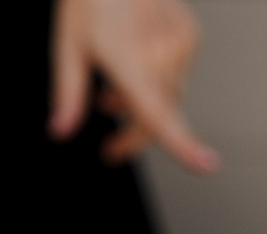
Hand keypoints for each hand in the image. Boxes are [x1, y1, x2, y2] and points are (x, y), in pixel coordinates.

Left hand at [50, 0, 218, 172]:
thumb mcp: (67, 45)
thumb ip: (67, 93)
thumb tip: (60, 130)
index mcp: (128, 57)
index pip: (159, 111)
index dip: (184, 143)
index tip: (206, 166)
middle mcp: (160, 50)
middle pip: (161, 116)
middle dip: (135, 137)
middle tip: (111, 150)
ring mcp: (180, 42)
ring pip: (170, 99)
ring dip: (143, 109)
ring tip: (111, 98)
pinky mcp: (190, 36)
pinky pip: (177, 77)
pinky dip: (156, 86)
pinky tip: (134, 74)